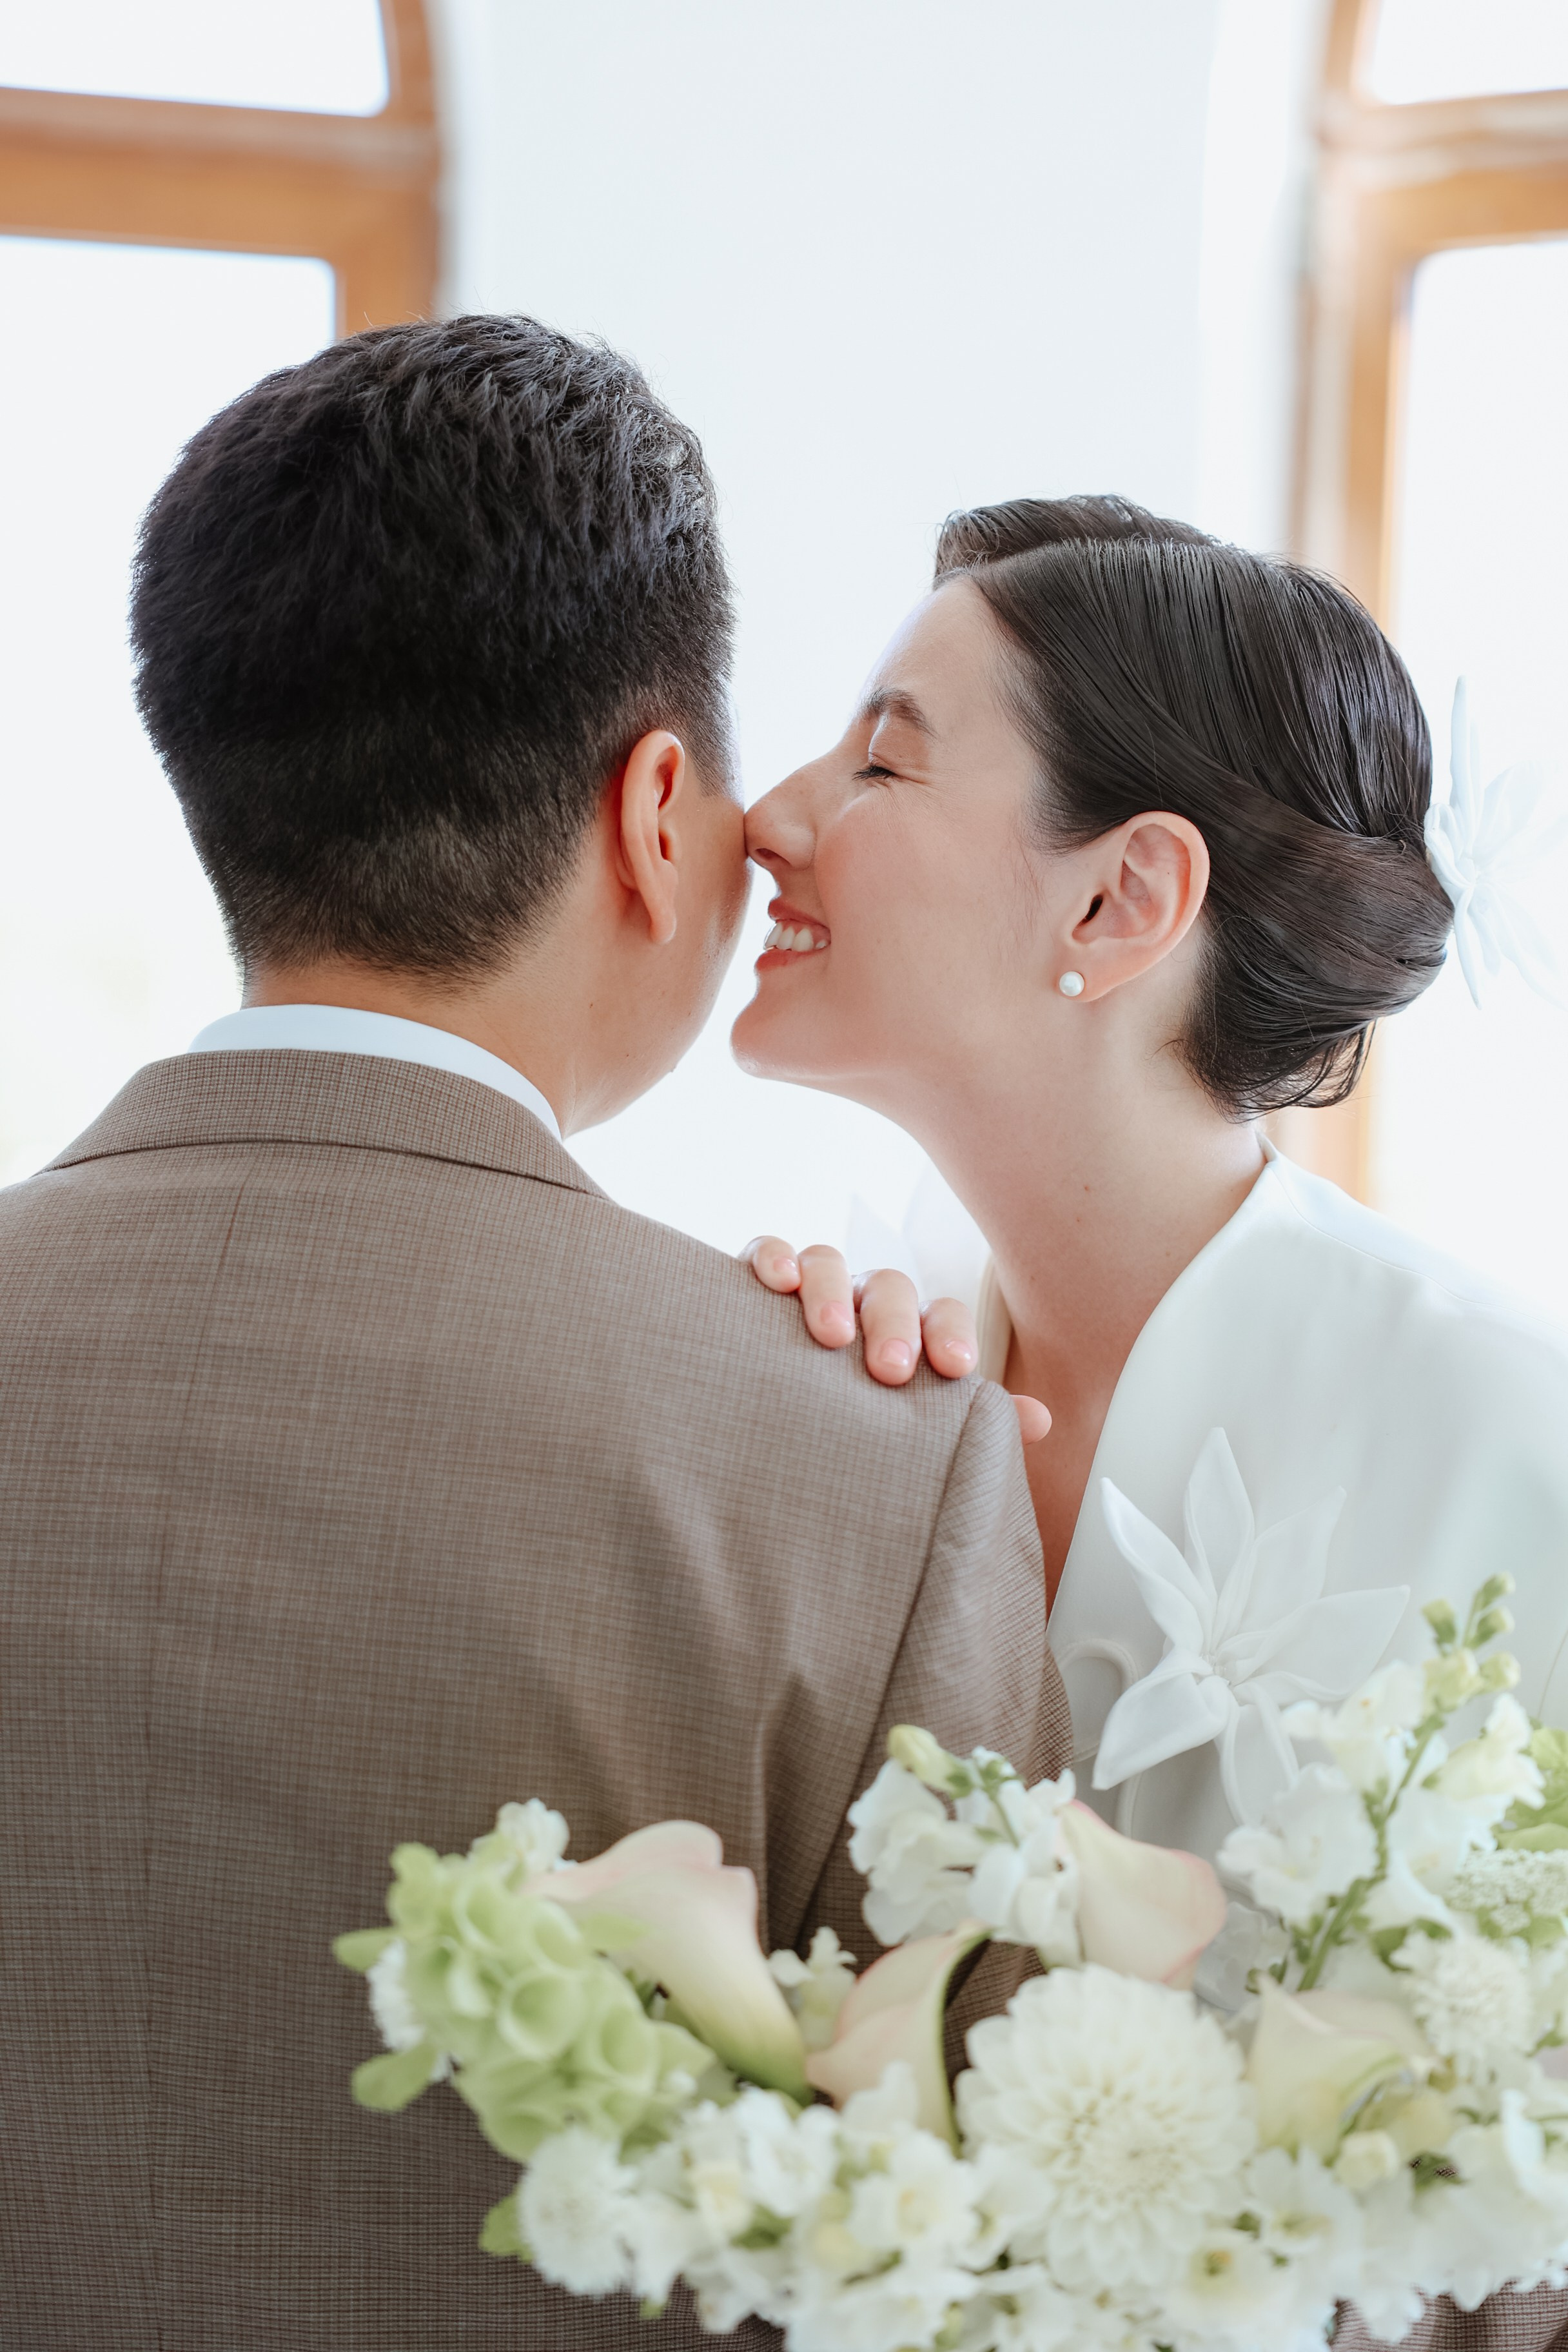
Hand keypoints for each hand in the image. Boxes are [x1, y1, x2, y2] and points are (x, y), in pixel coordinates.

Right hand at [742, 1237, 1050, 1442]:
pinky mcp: (761, 1281)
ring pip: (829, 1262)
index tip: (956, 1369)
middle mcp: (863, 1304)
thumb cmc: (861, 1423)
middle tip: (892, 1369)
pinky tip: (778, 1282)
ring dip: (832, 1293)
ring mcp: (812, 1289)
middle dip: (894, 1324)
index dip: (952, 1336)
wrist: (782, 1428)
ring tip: (831, 1336)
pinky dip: (774, 1257)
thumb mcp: (919, 1429)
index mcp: (909, 1334)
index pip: (942, 1317)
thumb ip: (976, 1423)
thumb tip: (1040, 1420)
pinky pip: (767, 1251)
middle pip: (889, 1288)